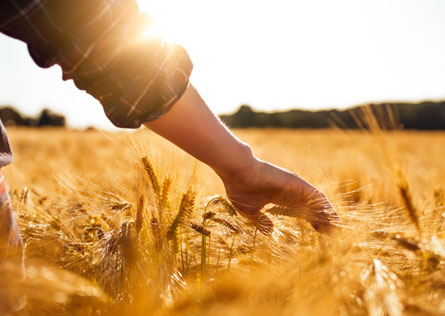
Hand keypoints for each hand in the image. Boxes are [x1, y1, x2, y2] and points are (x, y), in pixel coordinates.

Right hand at [220, 158, 338, 234]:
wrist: (237, 171)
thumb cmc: (240, 188)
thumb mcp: (250, 211)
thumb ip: (261, 221)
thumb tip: (271, 232)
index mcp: (280, 197)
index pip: (301, 210)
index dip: (312, 221)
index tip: (321, 232)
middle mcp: (290, 191)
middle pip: (311, 207)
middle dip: (323, 219)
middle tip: (334, 234)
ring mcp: (293, 186)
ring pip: (316, 201)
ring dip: (326, 213)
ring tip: (337, 227)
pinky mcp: (295, 182)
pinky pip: (313, 194)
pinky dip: (323, 205)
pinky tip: (331, 216)